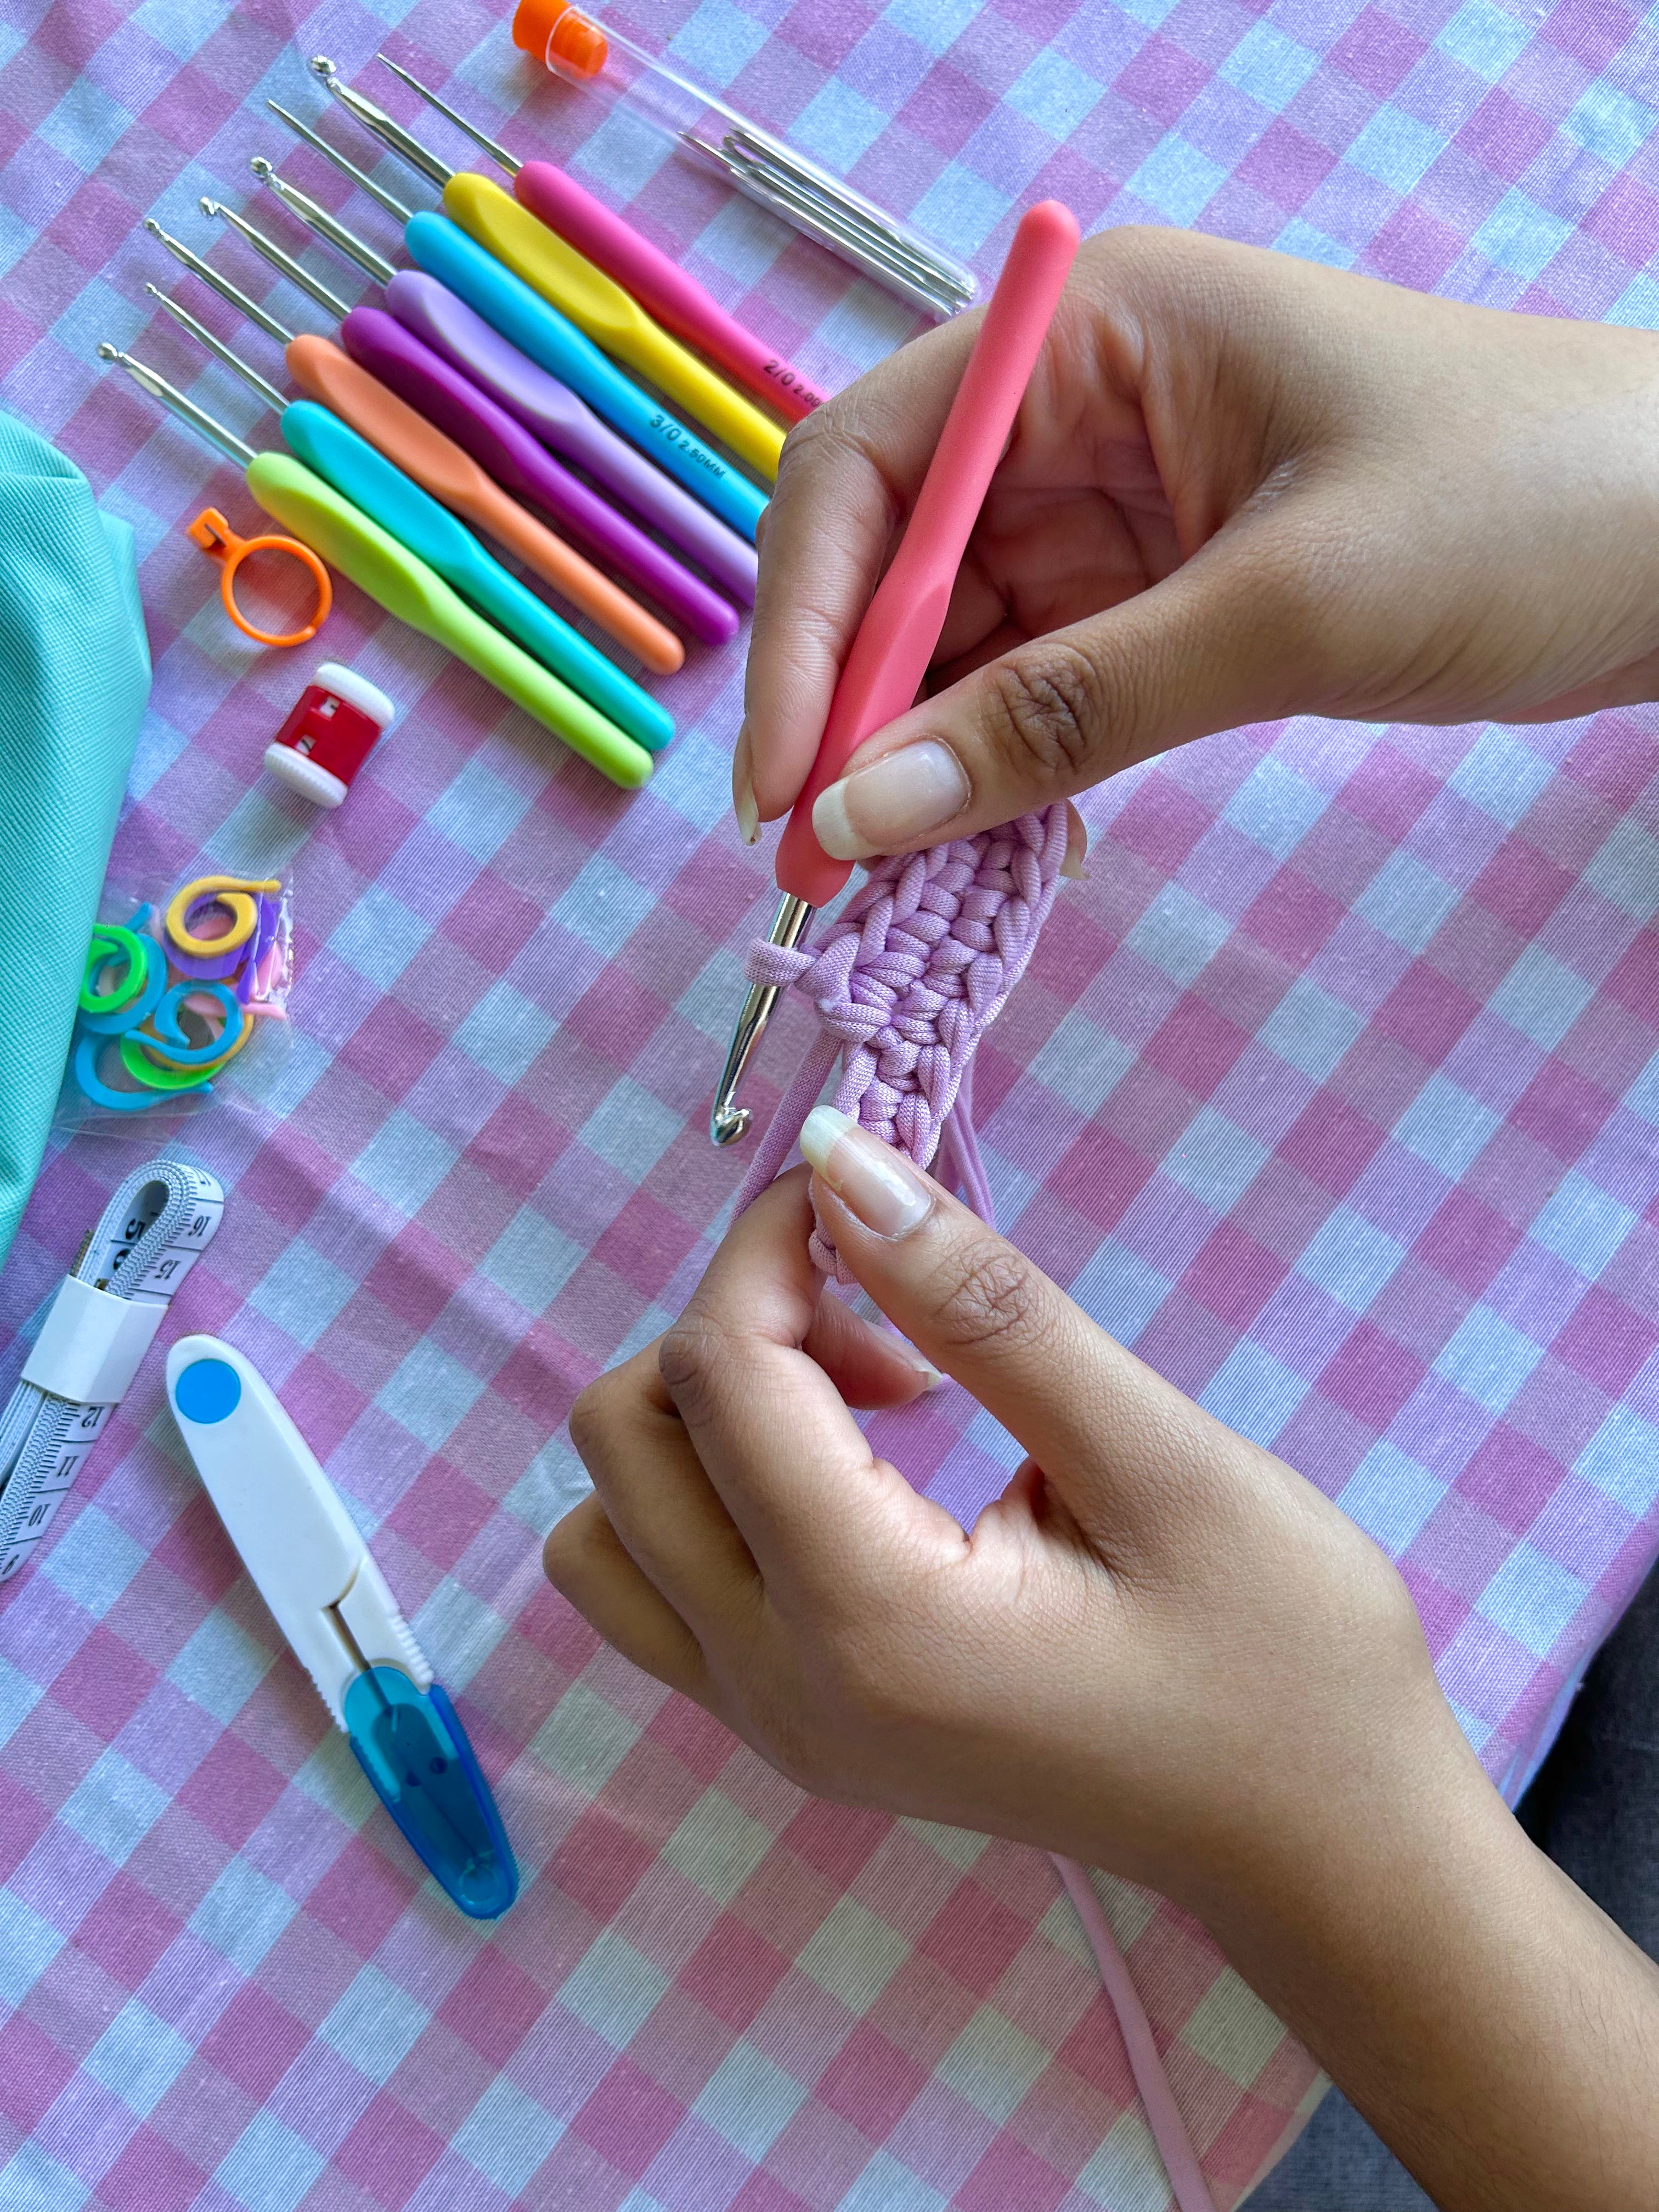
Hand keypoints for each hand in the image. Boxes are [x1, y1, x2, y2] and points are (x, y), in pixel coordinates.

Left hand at [546, 1120, 1462, 1913]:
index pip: (718, 1375)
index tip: (872, 1188)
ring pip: (613, 1521)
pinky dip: (719, 1492)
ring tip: (873, 1402)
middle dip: (734, 1327)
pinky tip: (860, 1473)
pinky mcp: (793, 1730)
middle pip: (624, 1441)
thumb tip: (842, 1162)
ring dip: (710, 1418)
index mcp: (870, 1621)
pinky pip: (664, 1585)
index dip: (771, 1245)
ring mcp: (773, 1726)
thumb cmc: (1286, 1659)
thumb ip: (982, 1307)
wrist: (1326, 1850)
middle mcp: (780, 1690)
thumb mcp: (1156, 1460)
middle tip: (891, 1319)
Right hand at [736, 226, 1658, 860]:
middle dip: (846, 715)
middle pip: (892, 564)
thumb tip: (863, 816)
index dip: (804, 632)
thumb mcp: (1286, 609)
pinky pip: (1035, 688)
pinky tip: (984, 852)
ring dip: (913, 761)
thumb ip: (1066, 712)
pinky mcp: (1162, 596)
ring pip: (955, 643)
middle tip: (821, 872)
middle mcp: (1077, 411)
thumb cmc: (1523, 508)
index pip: (868, 469)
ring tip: (888, 889)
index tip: (785, 788)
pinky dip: (998, 770)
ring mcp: (1118, 508)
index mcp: (1089, 335)